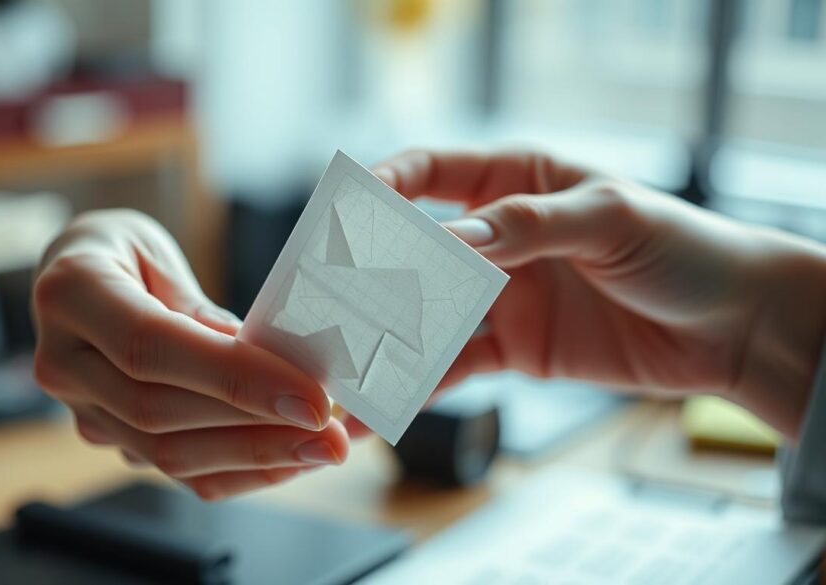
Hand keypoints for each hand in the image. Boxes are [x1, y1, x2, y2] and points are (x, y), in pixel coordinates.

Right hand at [32, 210, 347, 498]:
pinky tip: (293, 459)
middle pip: (162, 413)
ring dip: (260, 457)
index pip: (151, 346)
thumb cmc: (121, 252)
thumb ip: (203, 311)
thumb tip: (271, 364)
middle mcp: (63, 362)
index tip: (310, 398)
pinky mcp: (114, 439)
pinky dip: (243, 472)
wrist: (72, 279)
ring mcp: (83, 410)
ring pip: (171, 455)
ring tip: (327, 447)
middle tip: (334, 432)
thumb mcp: (159, 253)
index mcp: (72, 294)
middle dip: (259, 429)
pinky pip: (180, 472)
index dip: (235, 377)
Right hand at [344, 150, 825, 440]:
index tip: (348, 212)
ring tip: (341, 360)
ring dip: (383, 335)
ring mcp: (500, 294)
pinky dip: (417, 382)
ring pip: (423, 312)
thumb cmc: (684, 248)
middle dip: (367, 272)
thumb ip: (526, 226)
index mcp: (517, 180)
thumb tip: (451, 240)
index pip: (430, 172)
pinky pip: (452, 363)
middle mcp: (497, 236)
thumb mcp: (609, 219)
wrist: (733, 329)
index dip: (384, 187)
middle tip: (328, 300)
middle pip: (413, 249)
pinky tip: (385, 399)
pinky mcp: (511, 347)